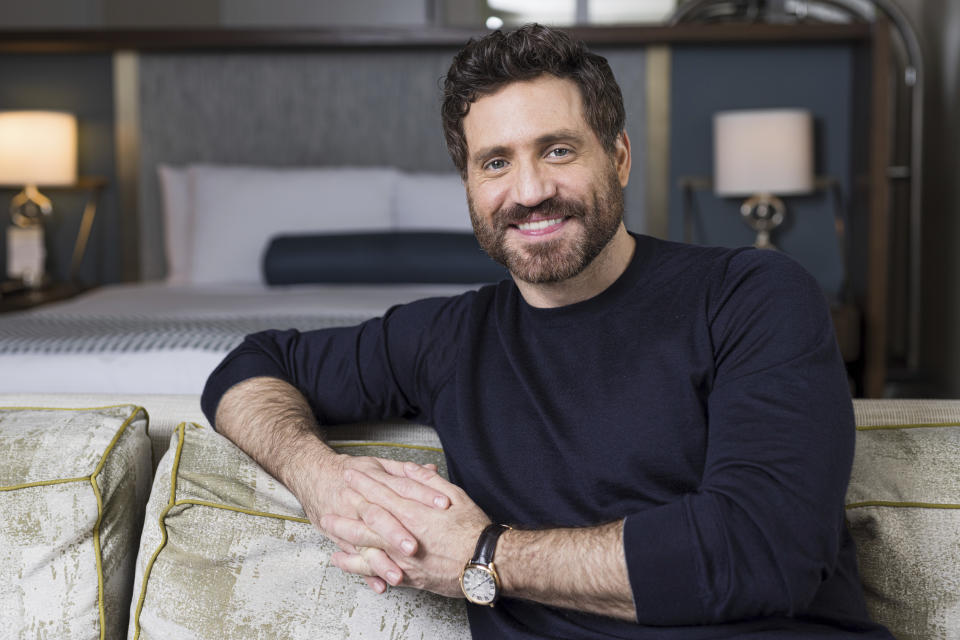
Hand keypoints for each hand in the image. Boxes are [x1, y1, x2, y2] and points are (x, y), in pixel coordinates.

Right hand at [292, 449, 450, 592]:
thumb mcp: (379, 465)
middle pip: (379, 518)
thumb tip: (432, 470)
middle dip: (396, 534)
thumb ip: (406, 470)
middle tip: (415, 548)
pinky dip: (366, 573)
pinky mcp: (340, 538)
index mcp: (373, 480)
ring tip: (397, 576)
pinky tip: (380, 586)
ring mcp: (349, 522)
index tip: (444, 504)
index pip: (402, 487)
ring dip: (381, 561)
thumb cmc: (352, 472)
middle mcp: (360, 501)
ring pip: (365, 543)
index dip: (423, 495)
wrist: (314, 474)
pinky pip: (354, 558)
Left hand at [322, 461, 490, 597]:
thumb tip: (414, 468)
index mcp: (416, 512)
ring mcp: (402, 557)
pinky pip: (374, 570)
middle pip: (368, 517)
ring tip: (327, 526)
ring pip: (366, 544)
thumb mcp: (456, 496)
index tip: (350, 473)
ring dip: (344, 534)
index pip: (383, 492)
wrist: (485, 564)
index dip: (365, 482)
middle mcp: (404, 534)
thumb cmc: (474, 530)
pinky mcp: (407, 576)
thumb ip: (430, 483)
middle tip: (330, 498)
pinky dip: (356, 565)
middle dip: (347, 506)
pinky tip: (341, 560)